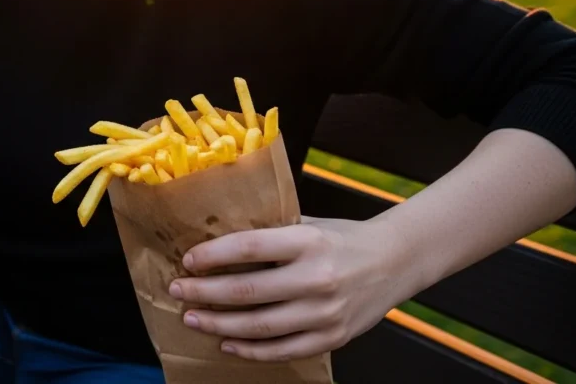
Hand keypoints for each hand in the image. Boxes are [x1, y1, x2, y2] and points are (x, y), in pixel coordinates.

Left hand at [169, 217, 415, 361]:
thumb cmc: (343, 238)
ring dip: (219, 324)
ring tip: (193, 318)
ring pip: (259, 326)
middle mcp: (317, 278)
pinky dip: (250, 350)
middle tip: (178, 291)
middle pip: (247, 291)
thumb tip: (217, 241)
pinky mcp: (333, 337)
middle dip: (205, 293)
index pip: (249, 247)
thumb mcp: (308, 224)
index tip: (188, 260)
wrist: (396, 260)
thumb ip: (270, 234)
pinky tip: (227, 342)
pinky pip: (282, 350)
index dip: (213, 256)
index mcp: (308, 241)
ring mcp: (325, 312)